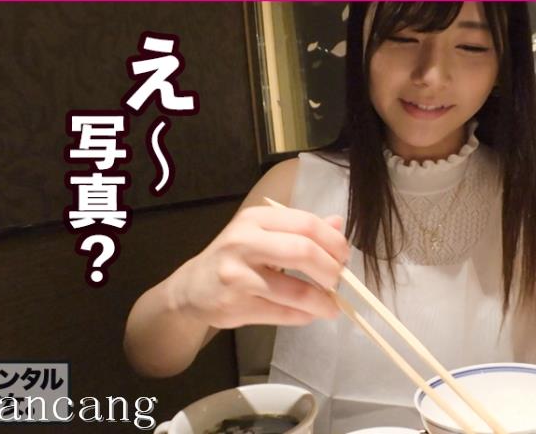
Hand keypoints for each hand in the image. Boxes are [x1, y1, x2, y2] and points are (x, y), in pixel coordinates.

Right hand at [168, 206, 349, 328]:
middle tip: (339, 281)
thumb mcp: (263, 234)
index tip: (344, 257)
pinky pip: (282, 314)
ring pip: (296, 291)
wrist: (191, 288)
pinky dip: (303, 316)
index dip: (334, 242)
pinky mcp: (235, 306)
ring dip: (322, 302)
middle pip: (303, 252)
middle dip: (331, 270)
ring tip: (331, 307)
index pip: (306, 224)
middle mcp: (243, 242)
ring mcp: (237, 276)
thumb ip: (300, 229)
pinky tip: (309, 314)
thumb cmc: (235, 257)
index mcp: (256, 219)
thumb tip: (339, 223)